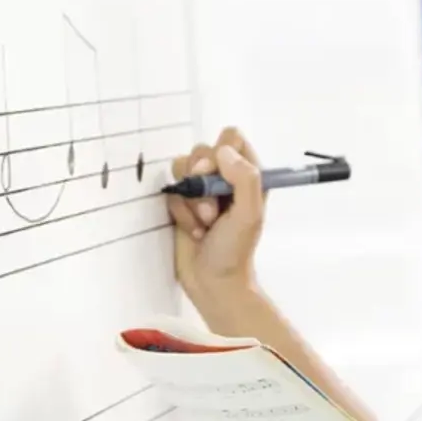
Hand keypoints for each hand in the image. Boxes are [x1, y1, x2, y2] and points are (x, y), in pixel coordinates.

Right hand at [167, 127, 265, 303]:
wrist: (212, 282)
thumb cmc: (235, 250)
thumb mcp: (250, 214)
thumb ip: (245, 178)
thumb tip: (222, 152)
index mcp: (247, 175)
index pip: (231, 138)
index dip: (221, 152)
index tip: (218, 175)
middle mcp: (224, 177)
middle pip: (202, 151)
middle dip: (202, 182)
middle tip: (211, 211)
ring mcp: (202, 190)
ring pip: (183, 169)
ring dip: (191, 200)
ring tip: (203, 223)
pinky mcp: (182, 203)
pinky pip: (172, 190)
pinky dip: (180, 212)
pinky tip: (193, 230)